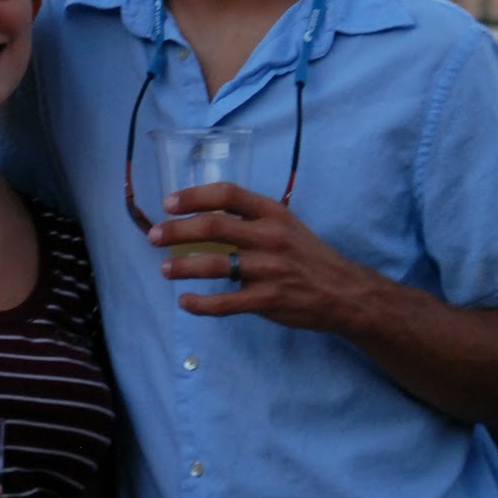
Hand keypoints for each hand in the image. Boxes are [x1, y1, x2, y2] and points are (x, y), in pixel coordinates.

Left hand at [147, 182, 376, 331]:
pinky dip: (200, 304)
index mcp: (272, 213)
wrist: (344, 292)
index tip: (168, 203)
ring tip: (165, 269)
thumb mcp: (284, 224)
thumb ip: (249, 217)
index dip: (193, 196)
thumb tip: (201, 213)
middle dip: (176, 231)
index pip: (227, 194)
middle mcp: (269, 237)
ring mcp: (269, 269)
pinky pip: (225, 303)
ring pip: (214, 264)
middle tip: (154, 237)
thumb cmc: (305, 255)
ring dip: (182, 266)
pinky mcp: (268, 300)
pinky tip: (185, 301)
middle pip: (212, 226)